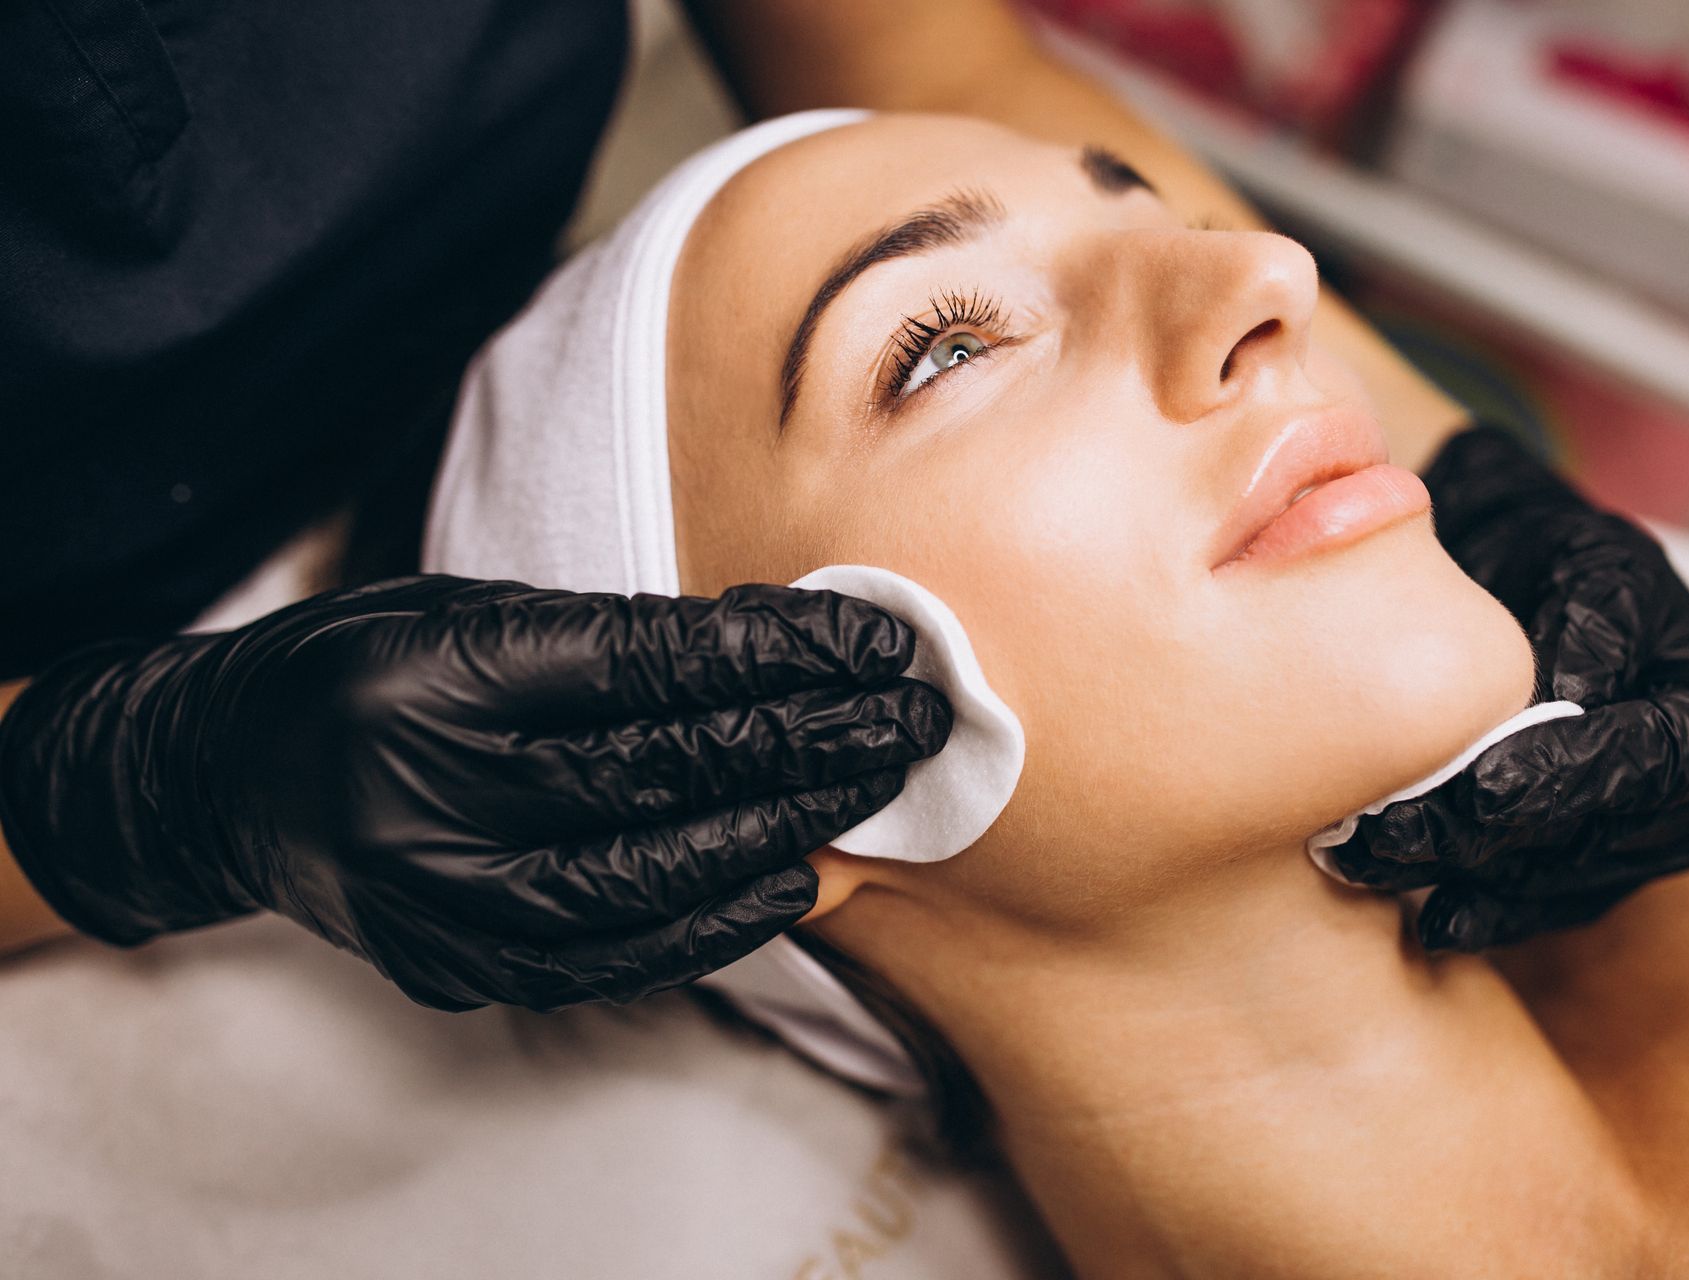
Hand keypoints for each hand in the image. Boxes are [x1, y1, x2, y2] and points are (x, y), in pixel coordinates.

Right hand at [0, 577, 949, 1008]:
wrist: (227, 776)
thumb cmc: (364, 668)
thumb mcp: (471, 613)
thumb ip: (609, 641)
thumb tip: (777, 651)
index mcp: (435, 675)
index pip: (647, 667)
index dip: (780, 655)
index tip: (877, 641)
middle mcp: (429, 793)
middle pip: (662, 772)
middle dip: (808, 743)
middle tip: (911, 719)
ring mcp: (437, 897)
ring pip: (649, 876)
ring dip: (783, 832)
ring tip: (873, 793)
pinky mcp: (452, 961)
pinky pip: (609, 956)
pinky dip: (710, 921)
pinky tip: (787, 881)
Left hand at [1323, 427, 1688, 950]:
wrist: (1519, 583)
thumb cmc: (1563, 559)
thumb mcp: (1591, 562)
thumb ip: (1591, 623)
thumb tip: (1569, 699)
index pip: (1662, 763)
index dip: (1576, 780)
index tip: (1487, 788)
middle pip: (1604, 838)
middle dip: (1496, 841)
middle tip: (1398, 836)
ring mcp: (1651, 849)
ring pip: (1563, 883)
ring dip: (1470, 880)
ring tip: (1376, 863)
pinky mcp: (1594, 877)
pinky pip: (1544, 908)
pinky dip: (1484, 911)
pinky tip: (1426, 917)